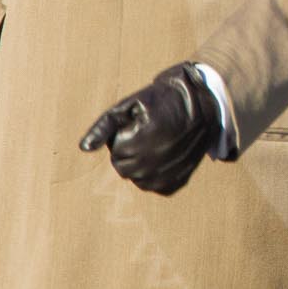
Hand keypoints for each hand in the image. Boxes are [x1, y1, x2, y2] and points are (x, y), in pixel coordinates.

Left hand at [79, 62, 220, 193]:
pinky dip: (154, 174)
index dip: (124, 135)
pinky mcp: (178, 181)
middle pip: (123, 167)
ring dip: (140, 164)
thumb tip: (84, 148)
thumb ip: (103, 125)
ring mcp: (169, 174)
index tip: (140, 123)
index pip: (115, 150)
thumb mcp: (130, 105)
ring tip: (156, 144)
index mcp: (143, 139)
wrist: (203, 105)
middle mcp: (157, 161)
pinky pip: (153, 186)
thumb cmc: (162, 101)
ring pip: (137, 179)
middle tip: (147, 133)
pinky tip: (164, 157)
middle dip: (129, 151)